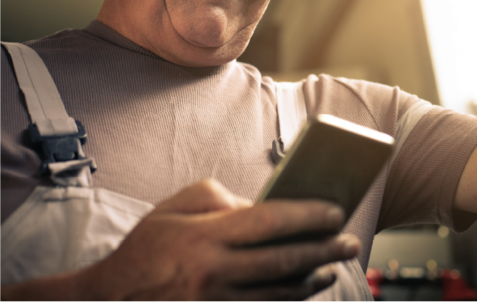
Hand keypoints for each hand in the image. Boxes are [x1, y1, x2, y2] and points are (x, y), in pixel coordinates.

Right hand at [84, 179, 359, 299]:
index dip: (306, 215)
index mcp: (205, 236)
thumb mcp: (174, 205)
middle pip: (282, 260)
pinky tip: (308, 287)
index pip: (268, 221)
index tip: (334, 209)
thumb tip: (257, 205)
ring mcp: (219, 301)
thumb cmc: (147, 245)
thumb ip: (217, 197)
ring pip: (279, 290)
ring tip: (337, 263)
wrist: (114, 297)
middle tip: (350, 240)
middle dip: (323, 249)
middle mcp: (215, 271)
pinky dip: (292, 298)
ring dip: (313, 277)